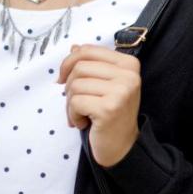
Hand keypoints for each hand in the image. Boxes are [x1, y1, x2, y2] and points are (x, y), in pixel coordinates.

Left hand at [58, 43, 140, 166]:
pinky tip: (84, 123)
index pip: (89, 50)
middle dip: (70, 86)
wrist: (122, 146)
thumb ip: (92, 64)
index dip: (69, 62)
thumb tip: (74, 47)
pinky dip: (72, 115)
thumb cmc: (111, 114)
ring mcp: (121, 92)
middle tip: (76, 102)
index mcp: (129, 64)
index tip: (63, 77)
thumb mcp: (105, 84)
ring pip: (75, 85)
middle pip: (80, 67)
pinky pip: (75, 102)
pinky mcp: (109, 108)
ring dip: (71, 103)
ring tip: (83, 114)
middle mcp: (129, 75)